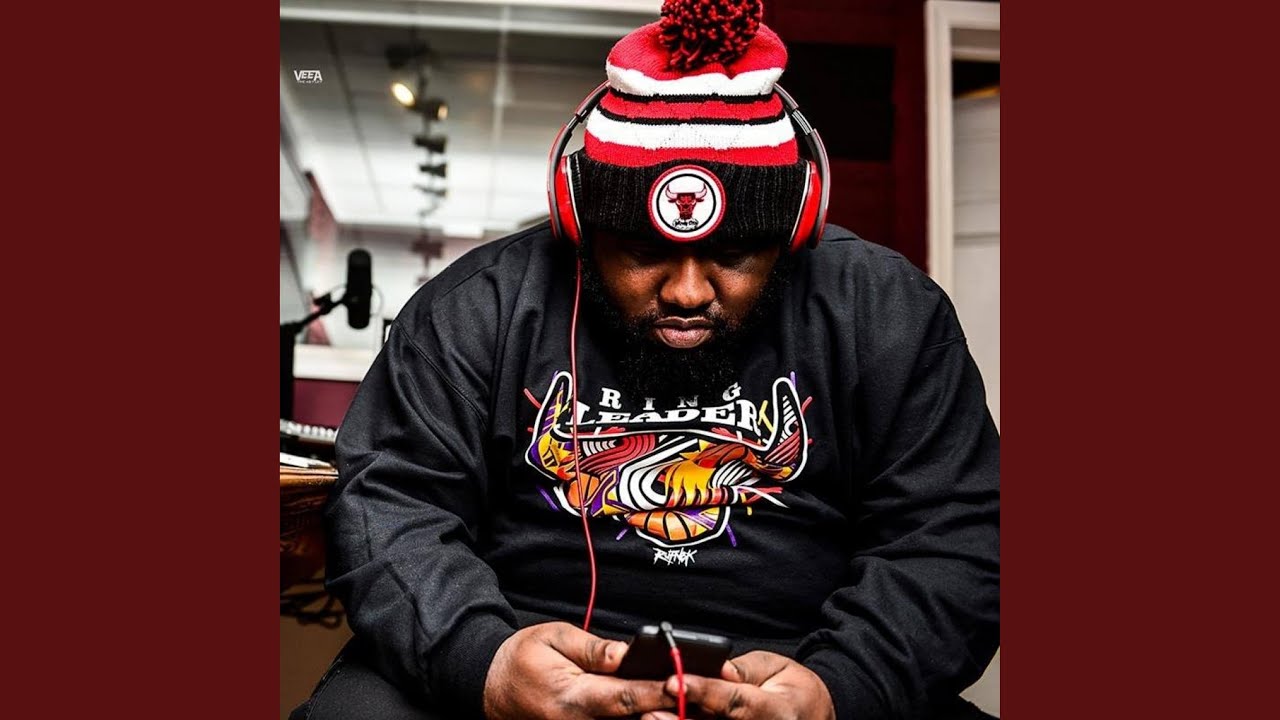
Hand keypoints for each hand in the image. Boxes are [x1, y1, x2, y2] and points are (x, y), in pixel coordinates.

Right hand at [482, 621, 675, 719]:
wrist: (492, 687)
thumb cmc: (522, 659)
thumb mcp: (554, 638)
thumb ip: (592, 648)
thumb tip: (625, 653)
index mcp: (573, 698)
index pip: (625, 697)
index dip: (658, 692)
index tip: (684, 683)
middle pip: (634, 719)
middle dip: (667, 706)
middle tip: (697, 692)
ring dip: (655, 713)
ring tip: (685, 699)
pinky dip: (638, 715)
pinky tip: (659, 703)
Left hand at [640, 651, 835, 719]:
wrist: (812, 717)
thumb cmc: (792, 689)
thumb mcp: (777, 667)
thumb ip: (747, 669)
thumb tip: (720, 668)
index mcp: (778, 710)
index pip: (735, 702)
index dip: (704, 693)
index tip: (674, 681)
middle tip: (650, 712)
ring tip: (652, 719)